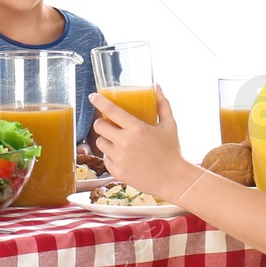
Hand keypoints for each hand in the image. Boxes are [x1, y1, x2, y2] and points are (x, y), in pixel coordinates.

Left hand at [90, 86, 193, 200]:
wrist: (173, 180)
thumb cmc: (172, 151)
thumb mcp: (170, 125)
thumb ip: (162, 104)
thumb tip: (157, 87)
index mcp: (136, 128)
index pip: (111, 110)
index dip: (99, 101)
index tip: (93, 96)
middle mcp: (124, 143)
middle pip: (99, 126)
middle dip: (102, 123)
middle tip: (109, 124)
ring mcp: (119, 158)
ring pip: (100, 143)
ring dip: (106, 140)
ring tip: (118, 141)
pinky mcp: (116, 172)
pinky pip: (105, 159)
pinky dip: (111, 156)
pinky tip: (122, 156)